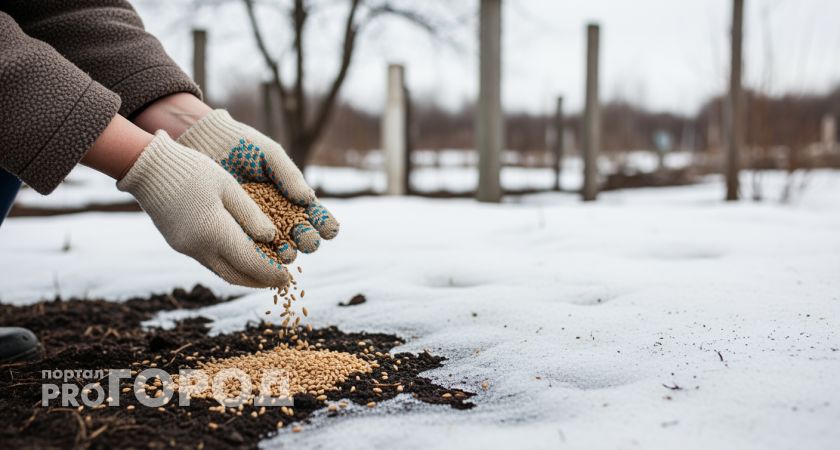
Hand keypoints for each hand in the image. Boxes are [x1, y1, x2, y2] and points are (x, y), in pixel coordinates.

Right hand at [117, 131, 289, 287]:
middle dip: (260, 281)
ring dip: (245, 276)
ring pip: (222, 272)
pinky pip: (209, 263)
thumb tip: (272, 239)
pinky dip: (229, 266)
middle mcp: (199, 247)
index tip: (288, 278)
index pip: (251, 263)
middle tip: (281, 281)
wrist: (147, 167)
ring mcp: (186, 248)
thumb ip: (251, 214)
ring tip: (265, 274)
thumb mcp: (229, 187)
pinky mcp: (179, 244)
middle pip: (237, 275)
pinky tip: (241, 260)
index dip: (272, 273)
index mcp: (215, 232)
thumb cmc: (194, 170)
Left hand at [177, 109, 338, 263]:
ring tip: (287, 253)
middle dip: (307, 240)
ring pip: (277, 244)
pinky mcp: (235, 229)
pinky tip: (264, 259)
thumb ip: (289, 174)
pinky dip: (258, 254)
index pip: (313, 214)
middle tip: (308, 242)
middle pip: (299, 233)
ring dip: (286, 251)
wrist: (205, 143)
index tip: (329, 230)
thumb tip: (309, 199)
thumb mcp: (270, 154)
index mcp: (291, 195)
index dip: (323, 224)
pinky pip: (249, 245)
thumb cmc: (242, 144)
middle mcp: (277, 213)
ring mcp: (256, 223)